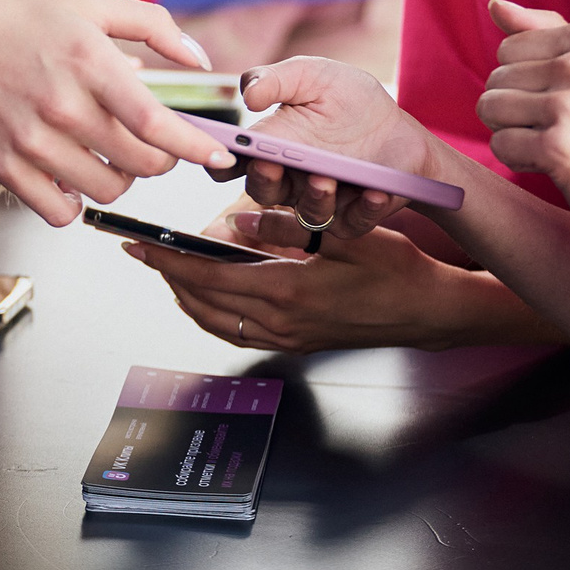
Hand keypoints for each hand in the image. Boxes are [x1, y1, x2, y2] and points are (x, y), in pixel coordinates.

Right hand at [0, 0, 235, 225]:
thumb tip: (200, 59)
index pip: (154, 123)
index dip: (193, 146)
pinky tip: (74, 177)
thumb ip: (151, 24)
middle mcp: (62, 106)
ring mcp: (32, 142)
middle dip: (162, 160)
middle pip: (139, 163)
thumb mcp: (86, 0)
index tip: (216, 155)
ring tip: (110, 154)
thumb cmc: (13, 17)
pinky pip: (61, 212)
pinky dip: (76, 203)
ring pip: (107, 189)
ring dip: (122, 178)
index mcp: (87, 61)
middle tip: (154, 145)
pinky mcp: (7, 168)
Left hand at [127, 204, 557, 352]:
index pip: (208, 276)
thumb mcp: (342, 236)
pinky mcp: (297, 342)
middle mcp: (281, 321)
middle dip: (167, 276)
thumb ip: (284, 230)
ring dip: (186, 297)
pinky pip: (239, 332)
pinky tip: (208, 297)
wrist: (429, 312)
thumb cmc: (395, 269)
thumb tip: (233, 227)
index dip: (168, 260)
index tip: (141, 244)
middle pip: (203, 302)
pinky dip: (213, 314)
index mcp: (288, 290)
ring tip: (168, 270)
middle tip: (142, 251)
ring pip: (217, 322)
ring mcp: (288, 337)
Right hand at [237, 55, 448, 237]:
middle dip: (263, 180)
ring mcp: (322, 200)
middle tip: (270, 165)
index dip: (220, 162)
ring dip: (315, 197)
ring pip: (307, 212)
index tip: (224, 152)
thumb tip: (247, 96)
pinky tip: (374, 191)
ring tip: (326, 178)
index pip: (233, 162)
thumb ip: (277, 80)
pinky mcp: (355, 216)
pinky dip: (364, 209)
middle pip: (261, 191)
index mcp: (272, 145)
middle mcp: (290, 178)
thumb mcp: (314, 77)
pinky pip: (355, 222)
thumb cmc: (349, 100)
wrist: (399, 127)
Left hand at [477, 0, 569, 251]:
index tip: (566, 100)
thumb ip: (543, 30)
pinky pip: (500, 144)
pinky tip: (555, 166)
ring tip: (557, 144)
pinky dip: (519, 160)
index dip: (526, 81)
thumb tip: (494, 3)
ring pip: (490, 109)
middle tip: (565, 128)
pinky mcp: (558, 146)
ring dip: (514, 134)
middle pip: (495, 79)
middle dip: (516, 109)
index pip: (507, 48)